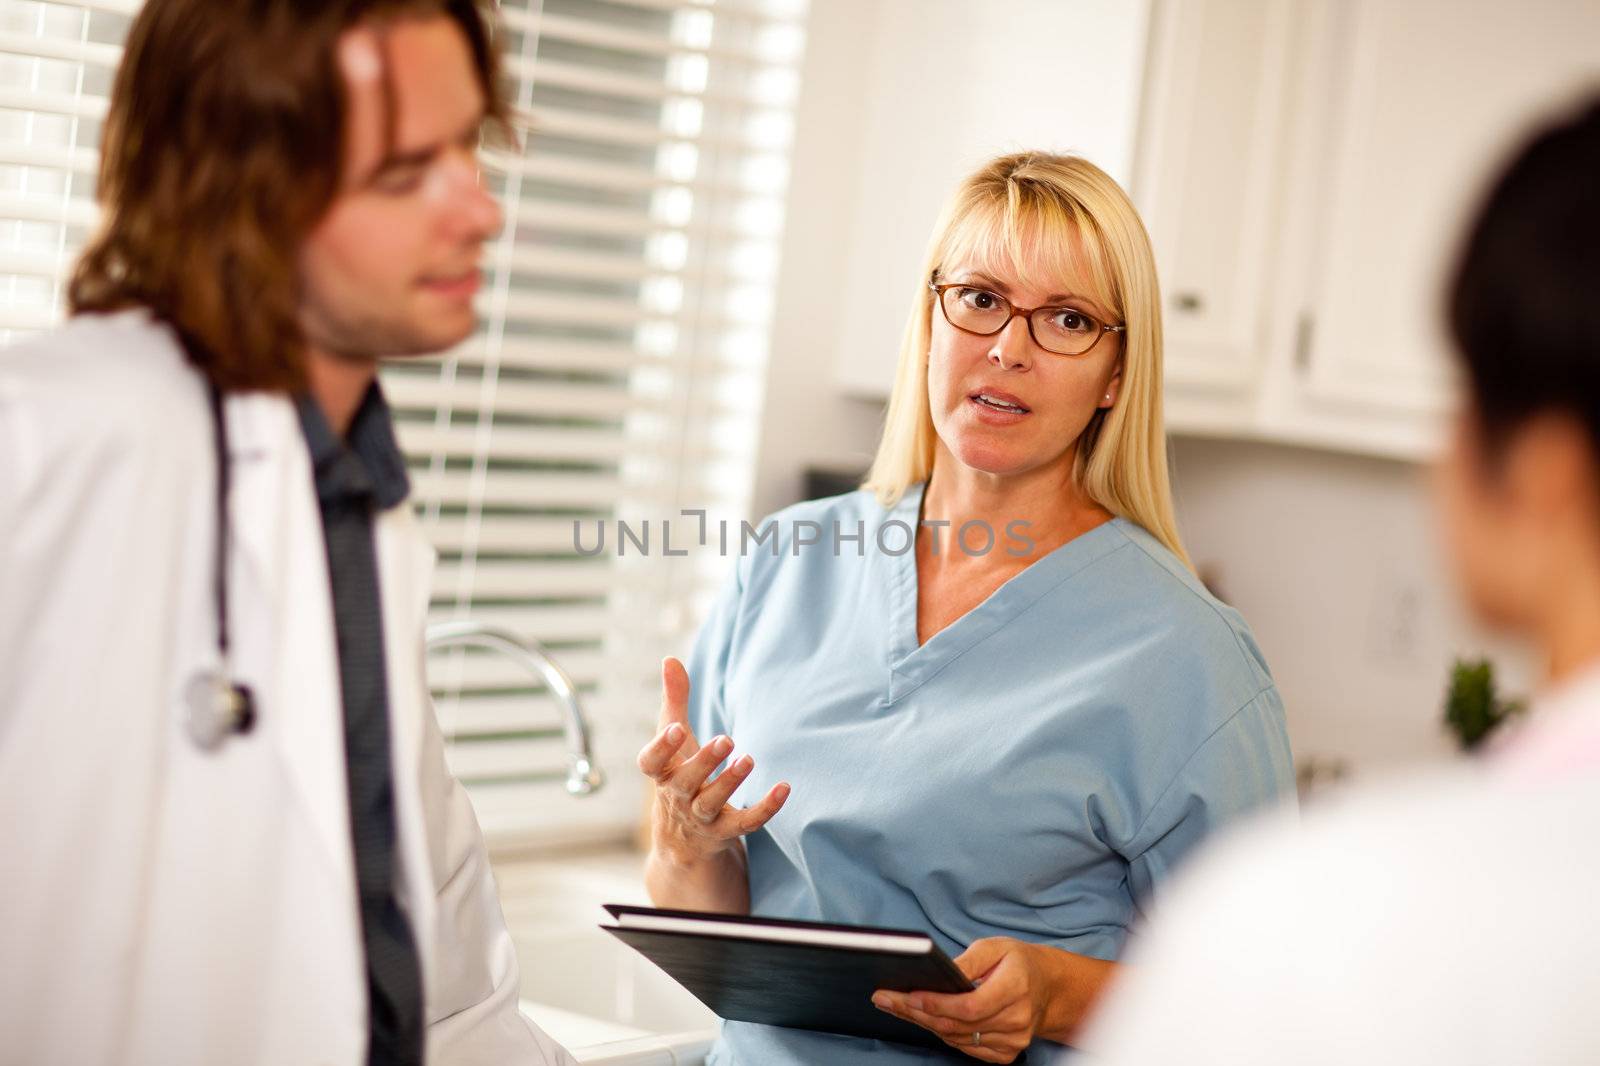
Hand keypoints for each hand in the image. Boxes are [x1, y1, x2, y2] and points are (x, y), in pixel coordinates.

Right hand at [636, 657, 789, 866]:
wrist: (683, 840)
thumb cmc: (678, 774)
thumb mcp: (673, 741)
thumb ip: (673, 700)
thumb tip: (670, 659)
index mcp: (661, 773)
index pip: (651, 764)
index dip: (661, 748)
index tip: (675, 728)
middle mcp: (677, 797)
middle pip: (685, 782)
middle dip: (704, 762)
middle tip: (726, 740)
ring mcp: (700, 818)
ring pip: (712, 804)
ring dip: (730, 782)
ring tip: (749, 759)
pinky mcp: (725, 832)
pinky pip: (745, 823)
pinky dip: (765, 808)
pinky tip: (785, 788)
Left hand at [871, 938, 1114, 1062]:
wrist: (1049, 988)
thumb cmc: (1019, 962)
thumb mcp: (995, 947)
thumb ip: (967, 961)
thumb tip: (938, 972)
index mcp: (1016, 988)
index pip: (969, 1006)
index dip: (935, 1003)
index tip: (906, 994)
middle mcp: (1016, 1021)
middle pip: (957, 1025)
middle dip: (916, 1012)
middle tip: (885, 998)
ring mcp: (1012, 1042)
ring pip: (956, 1038)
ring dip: (923, 1023)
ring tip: (895, 1005)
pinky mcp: (1005, 1054)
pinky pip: (965, 1048)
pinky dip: (942, 1033)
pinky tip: (922, 1019)